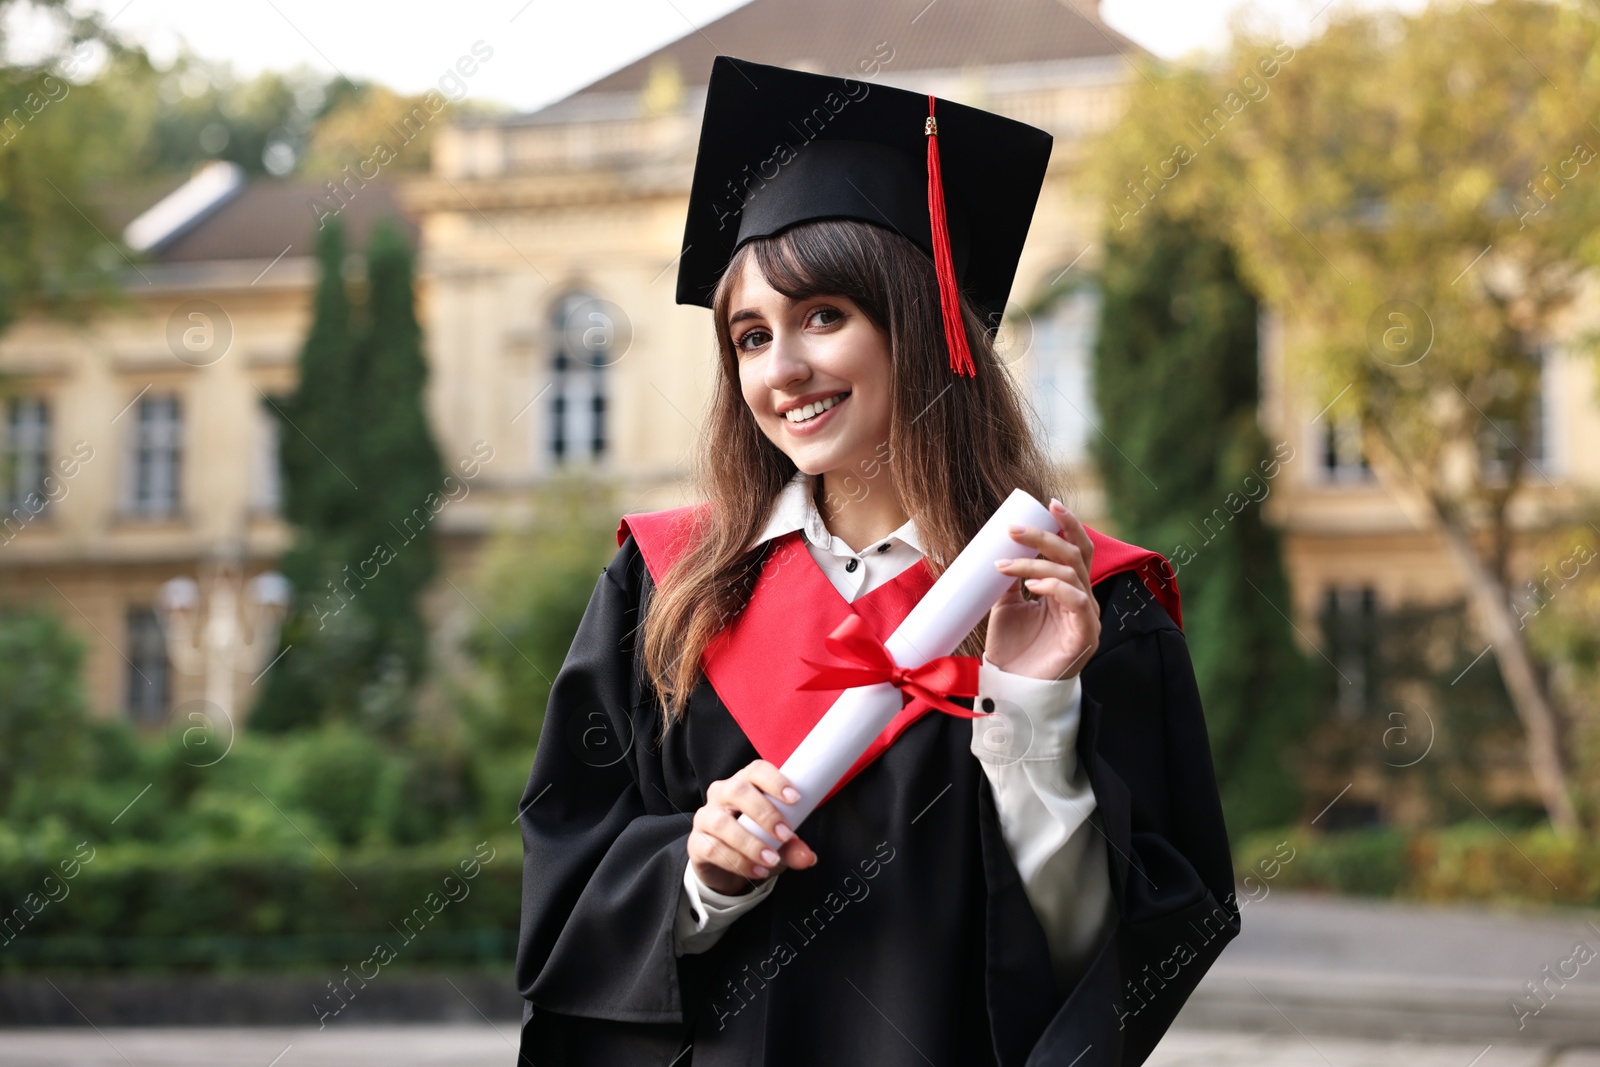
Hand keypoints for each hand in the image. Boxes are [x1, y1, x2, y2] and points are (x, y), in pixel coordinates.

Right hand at [690, 759, 816, 895]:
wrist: (725, 865)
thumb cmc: (755, 839)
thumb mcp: (777, 842)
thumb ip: (792, 847)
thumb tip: (808, 858)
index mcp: (745, 782)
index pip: (756, 770)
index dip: (775, 781)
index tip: (795, 798)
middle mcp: (722, 794)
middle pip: (738, 791)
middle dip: (764, 813)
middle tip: (785, 834)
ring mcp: (706, 817)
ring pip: (722, 823)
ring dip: (750, 843)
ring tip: (772, 860)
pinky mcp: (697, 843)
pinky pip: (713, 849)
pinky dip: (737, 862)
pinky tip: (756, 871)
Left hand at [986, 498, 1099, 681]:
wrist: (1010, 688)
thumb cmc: (1012, 650)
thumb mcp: (1006, 605)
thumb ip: (1011, 578)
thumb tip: (1001, 548)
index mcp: (1068, 589)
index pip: (1076, 549)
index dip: (1069, 524)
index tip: (1048, 504)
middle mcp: (1081, 599)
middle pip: (1075, 554)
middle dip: (1045, 537)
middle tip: (1012, 530)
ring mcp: (1086, 617)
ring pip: (1071, 573)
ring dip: (1034, 565)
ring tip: (1003, 567)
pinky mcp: (1085, 635)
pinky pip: (1077, 600)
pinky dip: (1055, 587)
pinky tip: (1032, 586)